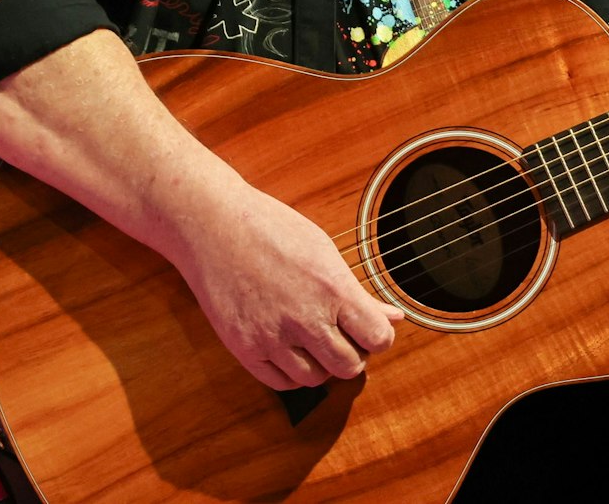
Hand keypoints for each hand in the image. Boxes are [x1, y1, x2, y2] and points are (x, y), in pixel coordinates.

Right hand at [169, 180, 402, 390]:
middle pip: (350, 366)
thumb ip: (358, 292)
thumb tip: (393, 317)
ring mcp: (272, 336)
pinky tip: (291, 350)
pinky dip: (292, 372)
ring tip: (314, 340)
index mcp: (332, 288)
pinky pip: (281, 382)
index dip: (379, 337)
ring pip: (315, 379)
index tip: (369, 329)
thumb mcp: (323, 251)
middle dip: (353, 354)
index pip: (378, 339)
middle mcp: (305, 317)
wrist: (215, 226)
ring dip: (321, 365)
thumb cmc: (271, 230)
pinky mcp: (244, 348)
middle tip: (343, 336)